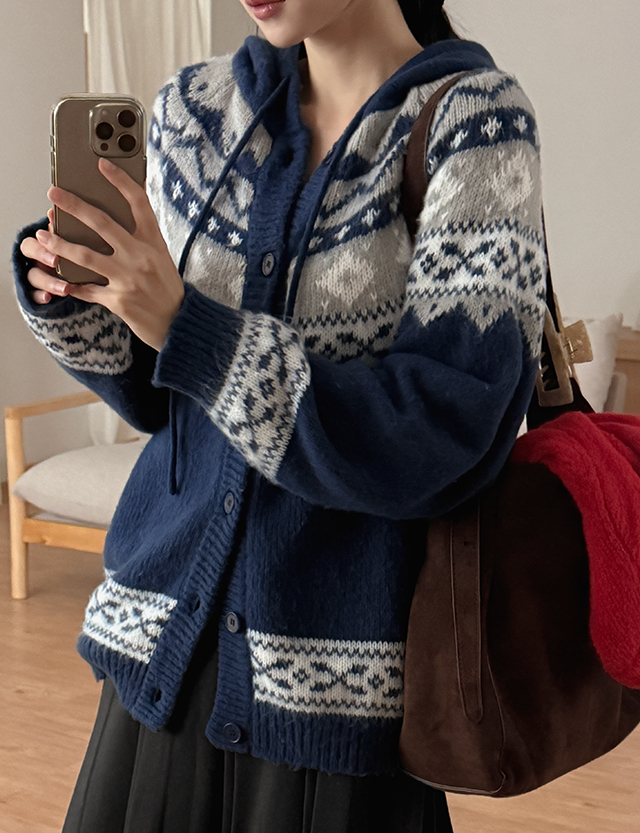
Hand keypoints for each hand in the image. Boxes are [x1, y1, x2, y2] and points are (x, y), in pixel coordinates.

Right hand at [19, 209, 71, 304]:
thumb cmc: (75, 258)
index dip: (42, 240)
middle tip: (56, 260)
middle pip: (29, 253)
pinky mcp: (38, 292)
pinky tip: (48, 298)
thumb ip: (65, 233)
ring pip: (34, 276)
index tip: (52, 237)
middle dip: (42, 255)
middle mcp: (36, 258)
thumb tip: (57, 213)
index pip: (33, 240)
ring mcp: (37, 275)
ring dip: (49, 282)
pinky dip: (40, 296)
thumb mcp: (72, 244)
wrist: (77, 283)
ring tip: (65, 288)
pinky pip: (34, 295)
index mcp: (43, 244)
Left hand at [27, 158, 184, 351]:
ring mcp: (128, 278)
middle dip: (74, 206)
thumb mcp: (161, 257)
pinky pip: (88, 289)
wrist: (179, 323)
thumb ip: (140, 240)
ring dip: (59, 245)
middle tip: (54, 194)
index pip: (138, 203)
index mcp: (153, 242)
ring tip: (43, 237)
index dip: (120, 181)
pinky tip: (62, 280)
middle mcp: (140, 257)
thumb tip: (111, 223)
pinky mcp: (118, 300)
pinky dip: (73, 285)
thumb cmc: (168, 288)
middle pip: (102, 223)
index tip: (103, 165)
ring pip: (85, 255)